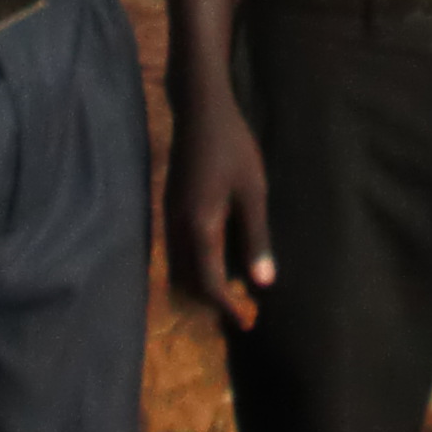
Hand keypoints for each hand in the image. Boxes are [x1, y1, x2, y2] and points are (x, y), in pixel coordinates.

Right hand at [167, 88, 273, 331]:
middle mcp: (177, 228)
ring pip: (177, 268)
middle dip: (210, 301)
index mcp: (200, 227)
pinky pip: (176, 250)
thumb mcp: (253, 192)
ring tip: (230, 290)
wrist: (200, 110)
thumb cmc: (233, 147)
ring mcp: (169, 216)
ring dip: (200, 284)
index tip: (246, 321)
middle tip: (240, 310)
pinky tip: (216, 259)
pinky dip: (193, 265)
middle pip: (186, 282)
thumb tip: (262, 283)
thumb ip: (256, 238)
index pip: (208, 283)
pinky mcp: (169, 206)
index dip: (226, 308)